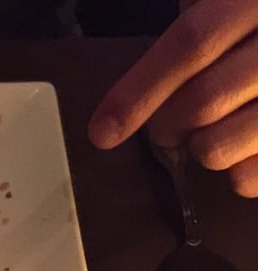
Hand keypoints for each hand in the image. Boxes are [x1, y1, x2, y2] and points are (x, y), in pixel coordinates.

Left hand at [88, 0, 257, 196]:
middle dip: (165, 125)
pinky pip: (246, 178)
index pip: (193, 43)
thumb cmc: (251, 21)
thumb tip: (142, 73)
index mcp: (251, 3)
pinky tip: (238, 148)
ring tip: (208, 131)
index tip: (102, 130)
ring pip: (217, 147)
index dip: (141, 89)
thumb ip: (195, 14)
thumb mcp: (223, 1)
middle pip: (202, 102)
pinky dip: (231, 172)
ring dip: (197, 148)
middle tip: (164, 127)